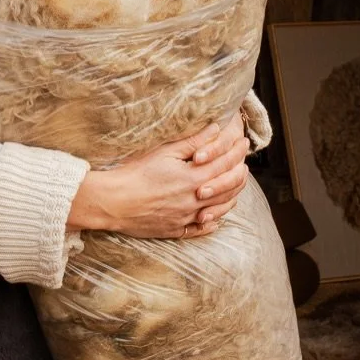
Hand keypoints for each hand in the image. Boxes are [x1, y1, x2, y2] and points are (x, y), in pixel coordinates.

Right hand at [66, 111, 248, 238]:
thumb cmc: (135, 173)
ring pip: (219, 209)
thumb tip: (215, 129)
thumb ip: (192, 142)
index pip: (225, 164)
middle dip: (240, 175)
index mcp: (192, 178)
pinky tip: (216, 216)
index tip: (244, 143)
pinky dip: (213, 222)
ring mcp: (186, 217)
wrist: (113, 201)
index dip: (236, 152)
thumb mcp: (164, 152)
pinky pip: (201, 229)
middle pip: (227, 188)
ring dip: (231, 197)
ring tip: (235, 187)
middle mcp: (194, 200)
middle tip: (245, 165)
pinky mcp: (175, 230)